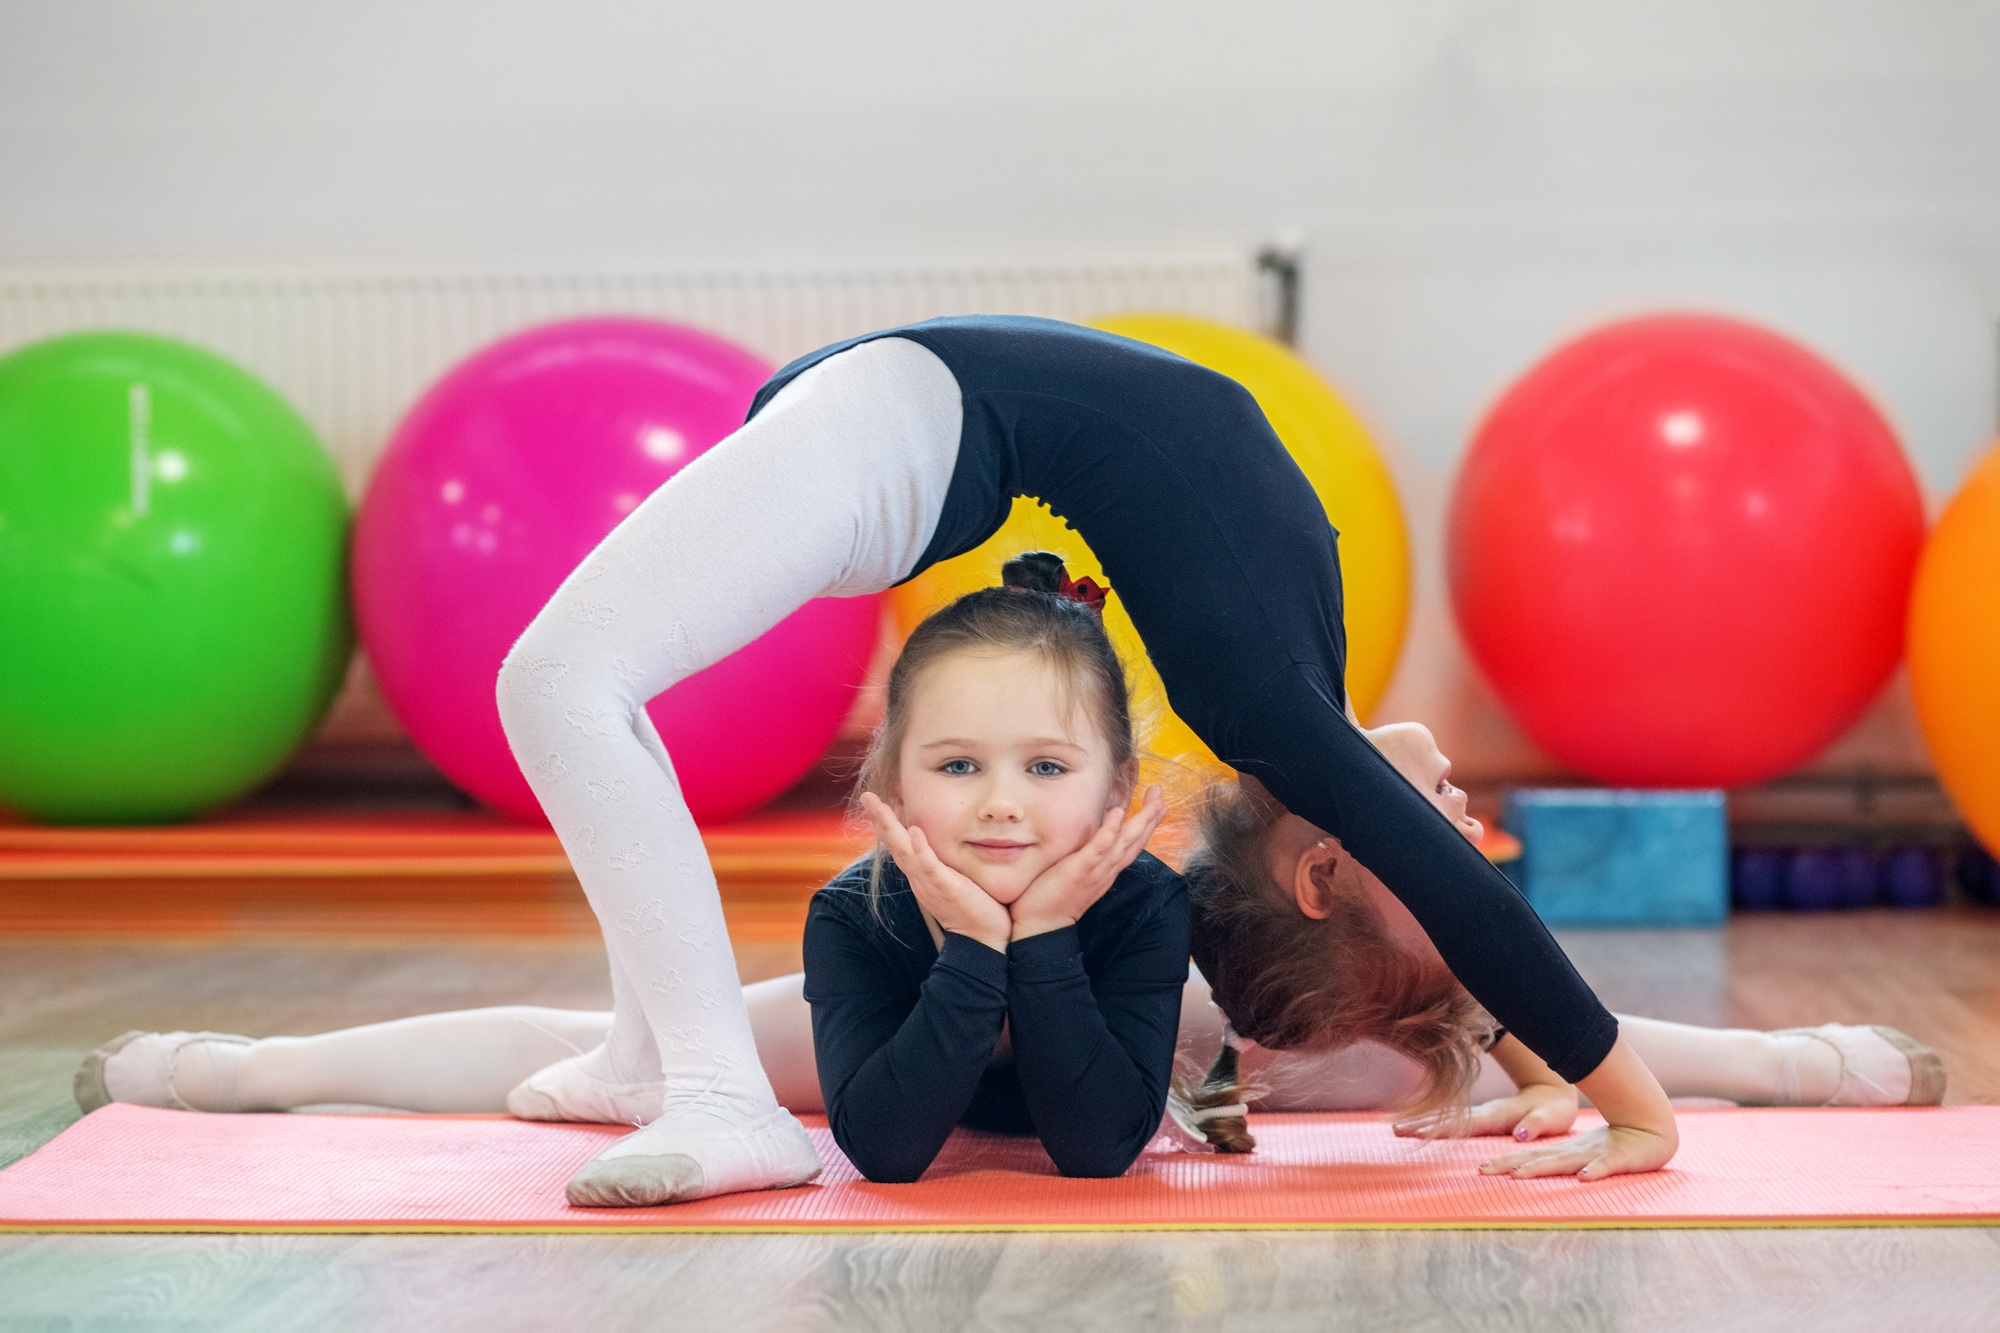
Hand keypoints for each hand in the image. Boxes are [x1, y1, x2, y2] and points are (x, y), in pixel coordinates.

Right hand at [858, 792, 1011, 951]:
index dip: (887, 823)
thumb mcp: (952, 880)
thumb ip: (944, 864)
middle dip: (880, 818)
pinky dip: (920, 849)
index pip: (899, 844)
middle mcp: (919, 877)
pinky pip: (929, 866)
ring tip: (879, 805)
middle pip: (894, 843)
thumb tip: (946, 847)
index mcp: (920, 874)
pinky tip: (914, 831)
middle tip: (866, 795)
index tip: (876, 802)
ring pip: (904, 850)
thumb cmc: (972, 908)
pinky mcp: (945, 887)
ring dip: (890, 827)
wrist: (983, 939)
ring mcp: (929, 882)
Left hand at [1008, 786, 1165, 940]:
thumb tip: (1091, 837)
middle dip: (1150, 816)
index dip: (1146, 824)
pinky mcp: (1080, 871)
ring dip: (1141, 821)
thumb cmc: (1053, 897)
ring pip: (1125, 843)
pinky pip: (1098, 849)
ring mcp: (1096, 871)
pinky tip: (1118, 813)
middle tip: (1161, 792)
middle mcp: (1107, 870)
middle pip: (1135, 841)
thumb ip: (1087, 857)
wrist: (1039, 926)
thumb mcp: (1076, 873)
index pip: (1132, 844)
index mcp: (1107, 870)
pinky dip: (1110, 831)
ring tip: (1154, 801)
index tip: (1158, 804)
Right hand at [1394, 1081, 1578, 1141]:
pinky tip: (1421, 1127)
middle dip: (1421, 1123)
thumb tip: (1520, 1135)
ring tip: (1399, 1128)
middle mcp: (1485, 1112)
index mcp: (1497, 1114)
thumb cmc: (1554, 1109)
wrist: (1553, 1090)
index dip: (1439, 1128)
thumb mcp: (1550, 1117)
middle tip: (1395, 1129)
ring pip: (1448, 1117)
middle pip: (1448, 1118)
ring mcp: (1482, 1113)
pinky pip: (1455, 1120)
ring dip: (1424, 1122)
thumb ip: (1534, 1125)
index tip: (1416, 1131)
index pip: (1463, 1123)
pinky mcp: (1484, 1116)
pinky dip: (1436, 1123)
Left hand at [1478, 1121, 1676, 1180]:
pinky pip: (1605, 1166)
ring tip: (1519, 1174)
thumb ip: (1558, 1160)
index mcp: (1564, 1152)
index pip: (1529, 1156)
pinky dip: (1594, 1171)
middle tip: (1483, 1170)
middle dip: (1509, 1165)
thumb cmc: (1613, 1144)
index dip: (1505, 1161)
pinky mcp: (1618, 1159)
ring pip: (1563, 1162)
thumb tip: (1526, 1167)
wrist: (1650, 1129)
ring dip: (1541, 1168)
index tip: (1480, 1168)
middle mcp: (1573, 1153)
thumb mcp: (1580, 1153)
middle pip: (1536, 1159)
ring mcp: (1594, 1155)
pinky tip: (1583, 1177)